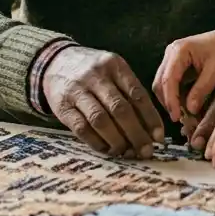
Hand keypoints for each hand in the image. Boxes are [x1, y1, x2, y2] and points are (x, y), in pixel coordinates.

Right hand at [41, 46, 165, 158]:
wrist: (55, 62)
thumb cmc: (94, 72)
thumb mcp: (113, 71)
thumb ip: (130, 93)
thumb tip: (151, 129)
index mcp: (114, 65)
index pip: (137, 94)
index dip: (150, 118)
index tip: (159, 137)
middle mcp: (96, 76)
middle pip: (120, 109)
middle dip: (136, 134)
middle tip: (146, 151)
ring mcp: (77, 90)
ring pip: (101, 120)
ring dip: (117, 141)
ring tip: (127, 152)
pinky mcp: (62, 107)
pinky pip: (82, 129)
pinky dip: (97, 143)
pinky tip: (108, 150)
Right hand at [152, 27, 214, 122]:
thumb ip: (201, 90)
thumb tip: (189, 110)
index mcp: (179, 50)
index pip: (168, 79)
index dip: (171, 100)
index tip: (176, 117)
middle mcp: (170, 53)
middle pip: (160, 83)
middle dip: (169, 102)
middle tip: (181, 120)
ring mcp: (172, 59)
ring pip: (163, 85)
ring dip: (172, 101)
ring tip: (186, 116)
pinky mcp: (177, 66)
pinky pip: (172, 84)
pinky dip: (178, 97)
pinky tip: (187, 107)